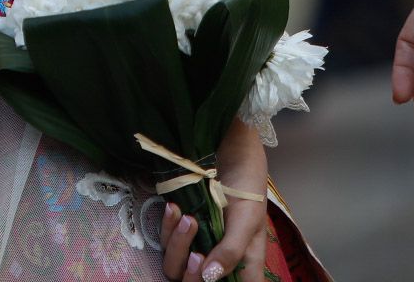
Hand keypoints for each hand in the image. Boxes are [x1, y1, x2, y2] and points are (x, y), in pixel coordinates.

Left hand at [161, 117, 267, 281]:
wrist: (227, 145)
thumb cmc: (246, 182)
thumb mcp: (247, 218)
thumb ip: (231, 251)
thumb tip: (210, 278)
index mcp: (244, 262)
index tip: (210, 276)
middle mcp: (219, 257)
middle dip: (193, 273)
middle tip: (198, 254)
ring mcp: (199, 242)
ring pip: (177, 266)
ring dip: (179, 246)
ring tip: (188, 218)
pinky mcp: (180, 226)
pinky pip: (166, 239)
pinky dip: (168, 226)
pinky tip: (174, 208)